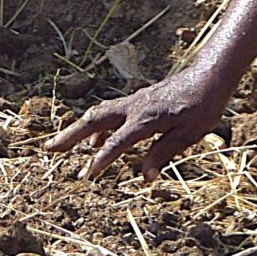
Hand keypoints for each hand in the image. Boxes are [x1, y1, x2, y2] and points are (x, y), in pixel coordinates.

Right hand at [45, 63, 233, 177]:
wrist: (208, 77)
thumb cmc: (202, 106)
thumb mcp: (188, 135)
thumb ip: (162, 154)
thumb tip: (145, 178)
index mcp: (146, 119)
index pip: (117, 142)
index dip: (102, 159)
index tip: (87, 175)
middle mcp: (133, 108)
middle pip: (92, 121)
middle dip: (69, 136)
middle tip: (48, 149)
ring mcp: (132, 102)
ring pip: (96, 114)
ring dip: (76, 130)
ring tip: (60, 145)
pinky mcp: (135, 101)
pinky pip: (108, 113)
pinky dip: (95, 127)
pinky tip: (94, 141)